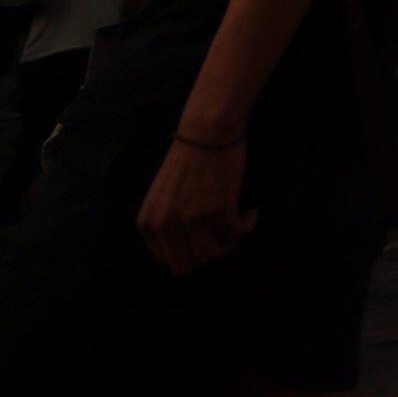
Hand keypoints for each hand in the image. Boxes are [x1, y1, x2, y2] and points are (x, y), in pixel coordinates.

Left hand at [137, 135, 255, 274]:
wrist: (207, 131)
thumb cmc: (188, 159)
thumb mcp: (163, 198)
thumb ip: (166, 224)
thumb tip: (188, 253)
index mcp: (147, 222)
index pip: (166, 260)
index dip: (190, 251)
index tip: (205, 235)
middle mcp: (164, 224)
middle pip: (185, 265)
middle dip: (207, 254)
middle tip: (221, 236)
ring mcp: (189, 218)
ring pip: (211, 255)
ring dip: (229, 243)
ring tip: (237, 223)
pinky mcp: (217, 209)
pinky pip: (236, 234)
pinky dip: (247, 226)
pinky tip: (250, 212)